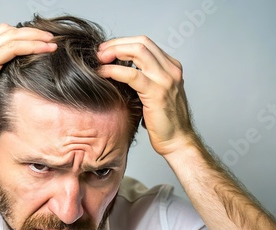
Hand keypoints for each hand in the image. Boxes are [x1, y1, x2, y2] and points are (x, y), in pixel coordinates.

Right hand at [0, 24, 56, 128]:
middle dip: (32, 32)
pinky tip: (44, 49)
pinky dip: (31, 46)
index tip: (39, 41)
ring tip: (51, 42)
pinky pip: (12, 48)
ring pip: (13, 36)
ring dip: (35, 37)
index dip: (22, 35)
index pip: (2, 35)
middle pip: (9, 31)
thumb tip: (9, 85)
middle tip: (49, 38)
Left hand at [97, 36, 195, 155]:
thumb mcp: (154, 93)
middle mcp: (171, 69)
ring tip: (99, 60)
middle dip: (116, 44)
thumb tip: (118, 70)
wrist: (177, 141)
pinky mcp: (156, 92)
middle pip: (141, 42)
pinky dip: (113, 70)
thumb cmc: (163, 122)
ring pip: (137, 51)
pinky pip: (131, 74)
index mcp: (171, 67)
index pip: (145, 43)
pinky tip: (102, 73)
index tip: (105, 50)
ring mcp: (166, 79)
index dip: (122, 43)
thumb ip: (143, 79)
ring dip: (114, 52)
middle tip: (99, 52)